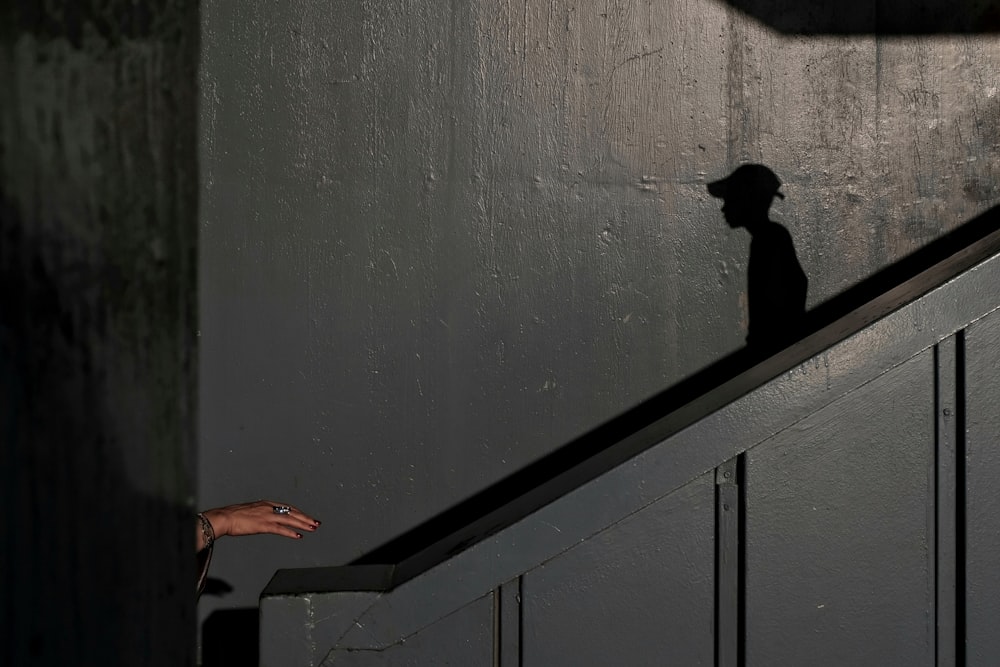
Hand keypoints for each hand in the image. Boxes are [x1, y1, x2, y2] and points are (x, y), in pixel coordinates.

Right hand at [201, 500, 319, 542]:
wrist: (224, 517)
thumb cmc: (233, 516)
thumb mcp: (250, 511)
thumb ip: (260, 514)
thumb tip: (263, 519)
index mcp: (266, 504)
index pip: (288, 508)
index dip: (299, 512)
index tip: (307, 517)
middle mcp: (269, 508)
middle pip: (292, 512)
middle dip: (305, 518)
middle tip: (316, 523)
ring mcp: (267, 516)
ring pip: (290, 520)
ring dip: (303, 524)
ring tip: (312, 528)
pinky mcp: (263, 525)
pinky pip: (281, 529)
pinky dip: (291, 532)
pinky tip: (298, 536)